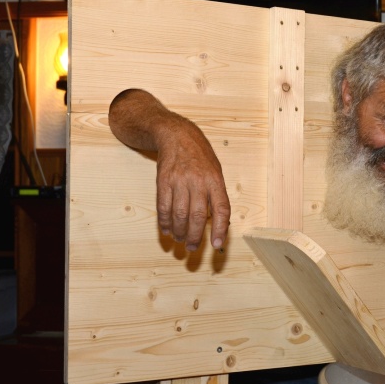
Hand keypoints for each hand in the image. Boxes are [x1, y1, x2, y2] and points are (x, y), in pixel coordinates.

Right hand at [155, 120, 230, 250]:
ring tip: (180, 239)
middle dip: (195, 236)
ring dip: (179, 232)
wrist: (177, 135)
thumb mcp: (216, 171)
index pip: (221, 209)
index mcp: (215, 180)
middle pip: (198, 216)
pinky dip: (164, 222)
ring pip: (179, 215)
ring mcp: (179, 181)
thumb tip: (220, 223)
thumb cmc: (200, 157)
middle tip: (193, 247)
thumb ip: (217, 195)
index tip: (217, 245)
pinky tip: (166, 230)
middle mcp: (198, 181)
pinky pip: (163, 207)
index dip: (220, 229)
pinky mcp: (163, 182)